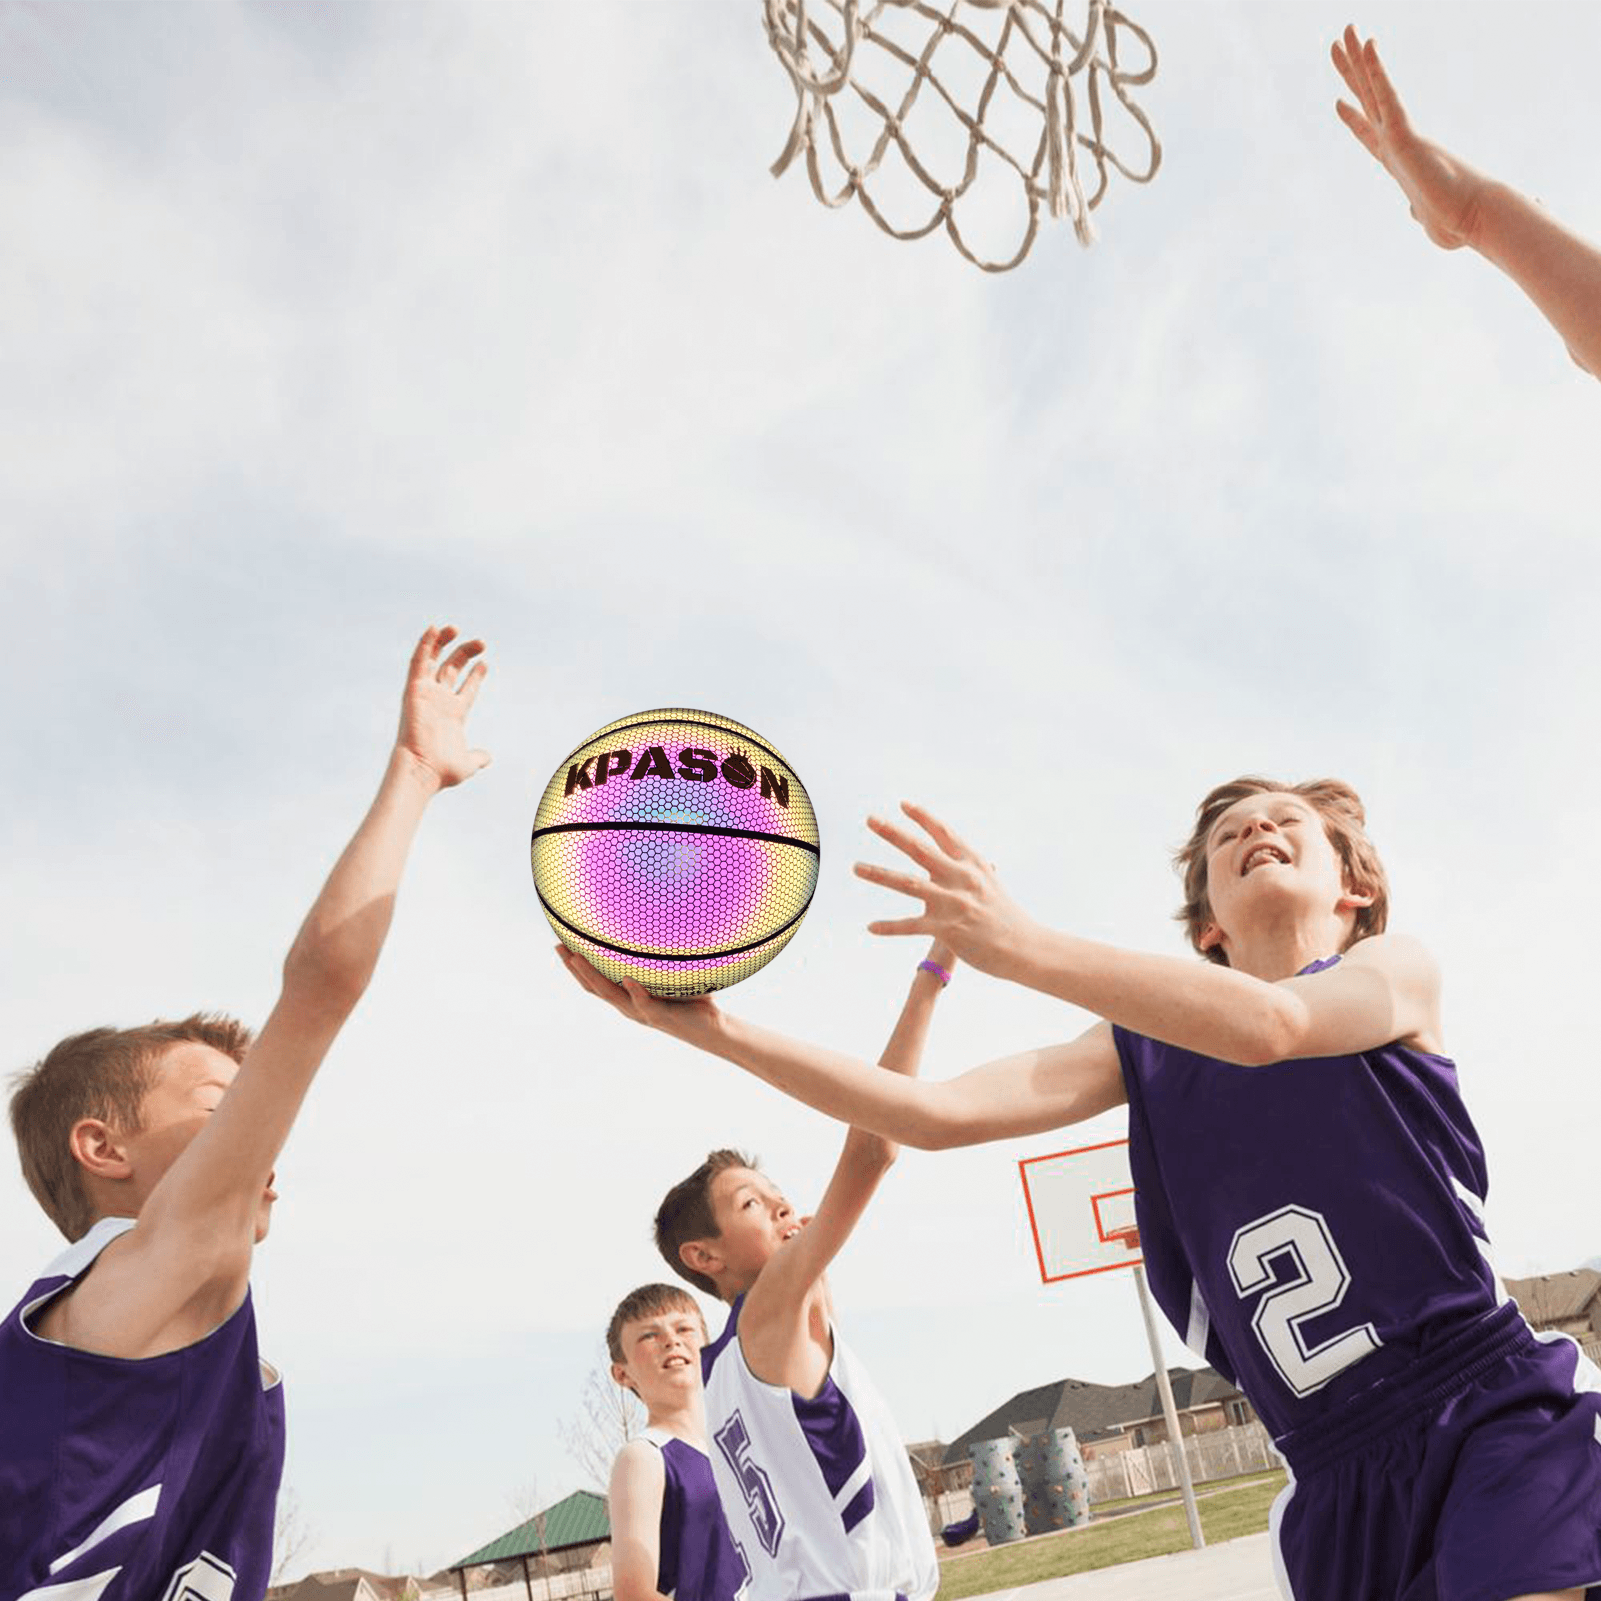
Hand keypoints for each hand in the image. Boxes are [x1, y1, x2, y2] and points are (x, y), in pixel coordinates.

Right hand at [397, 626, 490, 788]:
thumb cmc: (443, 770)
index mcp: (453, 714)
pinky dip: (425, 645)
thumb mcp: (468, 763)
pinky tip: (434, 628)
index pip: (465, 688)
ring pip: (434, 660)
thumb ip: (478, 757)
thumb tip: (487, 758)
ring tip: (456, 627)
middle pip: (452, 669)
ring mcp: (426, 694)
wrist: (424, 769)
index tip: (485, 662)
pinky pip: (418, 662)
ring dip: (444, 643)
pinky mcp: (414, 690)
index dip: (475, 675)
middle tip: (482, 642)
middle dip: (466, 653)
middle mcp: (439, 701)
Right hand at [555, 945, 722, 1043]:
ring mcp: (642, 1012)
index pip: (595, 982)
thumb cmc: (694, 1000)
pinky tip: (627, 979)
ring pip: (611, 995)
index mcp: (628, 997)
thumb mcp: (674, 975)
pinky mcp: (660, 1017)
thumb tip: (666, 920)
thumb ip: (665, 956)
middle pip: (593, 987)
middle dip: (574, 967)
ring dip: (593, 976)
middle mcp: (629, 1006)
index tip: (561, 945)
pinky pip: (645, 1003)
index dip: (576, 966)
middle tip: (559, 947)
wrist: (713, 1028)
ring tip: (578, 958)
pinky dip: (635, 991)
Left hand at [855, 802, 1033, 976]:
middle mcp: (961, 877)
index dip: (923, 817)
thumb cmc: (1006, 915)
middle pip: (920, 849)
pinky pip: (910, 926)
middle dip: (893, 832)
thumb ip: (972, 868)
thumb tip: (968, 855)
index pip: (944, 833)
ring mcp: (953, 902)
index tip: (903, 804)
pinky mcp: (947, 929)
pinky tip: (870, 927)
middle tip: (870, 818)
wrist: (1024, 948)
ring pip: (907, 884)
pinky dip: (889, 926)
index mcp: (973, 863)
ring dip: (878, 873)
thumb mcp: (990, 883)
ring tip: (856, 867)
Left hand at [1332, 26, 1486, 251]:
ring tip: (1345, 31)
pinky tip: (1367, 47)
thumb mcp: (1427, 219)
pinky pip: (1388, 96)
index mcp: (1398, 160)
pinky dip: (1377, 72)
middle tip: (1337, 43)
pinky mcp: (1404, 135)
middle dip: (1351, 73)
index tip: (1338, 102)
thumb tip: (1417, 212)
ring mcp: (1400, 134)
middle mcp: (1397, 141)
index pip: (1370, 132)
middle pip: (1368, 99)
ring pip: (1375, 90)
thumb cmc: (1456, 222)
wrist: (1473, 217)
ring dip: (1359, 61)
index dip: (1353, 118)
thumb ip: (1419, 211)